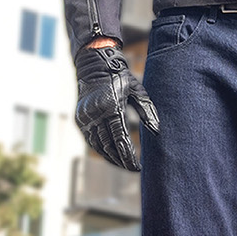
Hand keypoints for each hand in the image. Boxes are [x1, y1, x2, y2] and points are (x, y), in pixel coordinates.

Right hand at [74, 43, 157, 172]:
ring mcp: (85, 118)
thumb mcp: (138, 91)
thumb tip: (157, 132)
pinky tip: (111, 156)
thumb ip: (148, 111)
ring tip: (124, 165)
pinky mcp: (79, 120)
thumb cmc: (120, 78)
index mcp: (111, 106)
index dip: (129, 156)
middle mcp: (95, 114)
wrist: (94, 66)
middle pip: (108, 146)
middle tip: (133, 169)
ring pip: (98, 146)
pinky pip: (90, 140)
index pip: (120, 139)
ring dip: (111, 158)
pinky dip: (100, 150)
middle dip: (121, 161)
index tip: (138, 167)